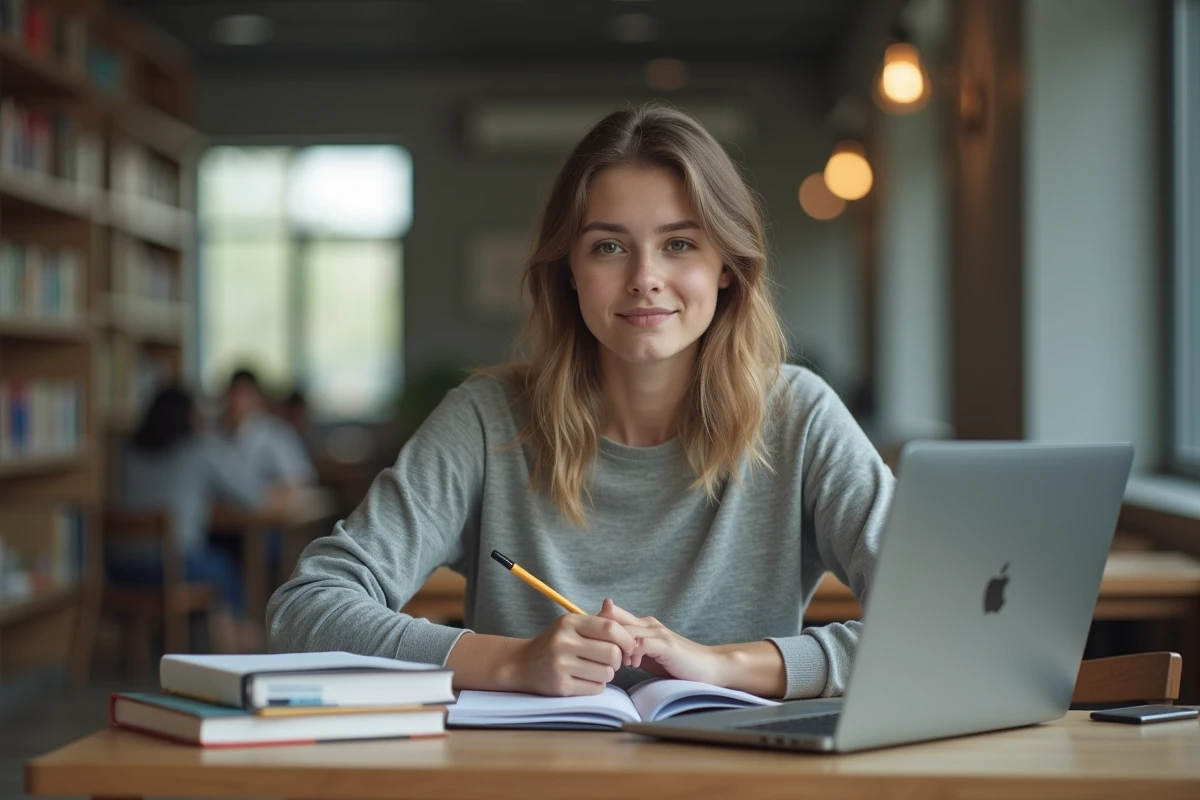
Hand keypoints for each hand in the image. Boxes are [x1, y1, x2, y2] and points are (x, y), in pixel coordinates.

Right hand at [501, 613, 637, 696]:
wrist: (522, 664)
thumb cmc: (554, 643)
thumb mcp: (572, 625)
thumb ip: (598, 620)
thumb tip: (618, 611)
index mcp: (570, 622)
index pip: (610, 628)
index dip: (626, 639)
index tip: (628, 646)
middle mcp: (564, 642)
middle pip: (612, 653)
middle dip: (618, 659)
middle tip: (611, 661)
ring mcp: (561, 665)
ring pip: (607, 673)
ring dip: (607, 674)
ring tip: (596, 669)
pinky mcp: (561, 686)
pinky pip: (596, 688)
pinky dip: (597, 685)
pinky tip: (585, 679)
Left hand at [597, 598, 729, 685]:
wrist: (709, 666)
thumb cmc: (676, 664)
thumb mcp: (648, 656)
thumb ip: (630, 649)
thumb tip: (606, 651)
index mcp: (643, 624)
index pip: (612, 616)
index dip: (596, 626)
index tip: (587, 642)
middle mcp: (649, 624)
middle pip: (614, 619)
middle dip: (599, 634)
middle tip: (590, 649)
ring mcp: (658, 633)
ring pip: (626, 630)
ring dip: (615, 645)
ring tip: (611, 661)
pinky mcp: (666, 645)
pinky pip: (641, 644)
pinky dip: (632, 653)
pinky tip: (631, 665)